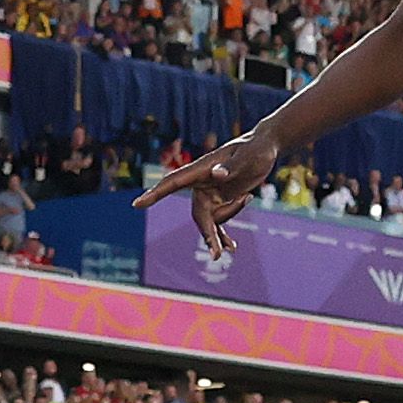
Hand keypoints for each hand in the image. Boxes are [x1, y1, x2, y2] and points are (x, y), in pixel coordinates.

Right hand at [135, 131, 279, 256]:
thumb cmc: (256, 149)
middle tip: (216, 254)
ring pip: (210, 220)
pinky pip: (218, 221)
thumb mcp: (248, 158)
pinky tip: (232, 247)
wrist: (265, 148)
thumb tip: (216, 174)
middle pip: (198, 213)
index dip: (155, 193)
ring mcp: (211, 192)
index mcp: (202, 169)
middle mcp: (202, 182)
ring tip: (233, 248)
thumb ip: (231, 166)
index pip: (173, 182)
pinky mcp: (221, 199)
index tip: (137, 204)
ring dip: (220, 234)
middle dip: (206, 234)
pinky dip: (223, 233)